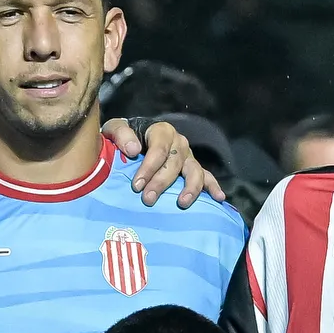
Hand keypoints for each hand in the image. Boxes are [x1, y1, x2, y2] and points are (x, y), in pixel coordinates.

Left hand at [102, 116, 223, 208]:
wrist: (132, 142)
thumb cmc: (123, 138)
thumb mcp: (115, 129)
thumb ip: (121, 134)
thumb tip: (134, 150)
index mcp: (162, 131)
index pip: (159, 149)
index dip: (149, 167)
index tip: (136, 186)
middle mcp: (179, 143)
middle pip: (175, 163)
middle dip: (162, 182)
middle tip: (148, 199)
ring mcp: (188, 157)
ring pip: (194, 171)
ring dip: (190, 188)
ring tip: (181, 203)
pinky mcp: (194, 170)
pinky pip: (207, 177)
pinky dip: (213, 187)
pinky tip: (218, 197)